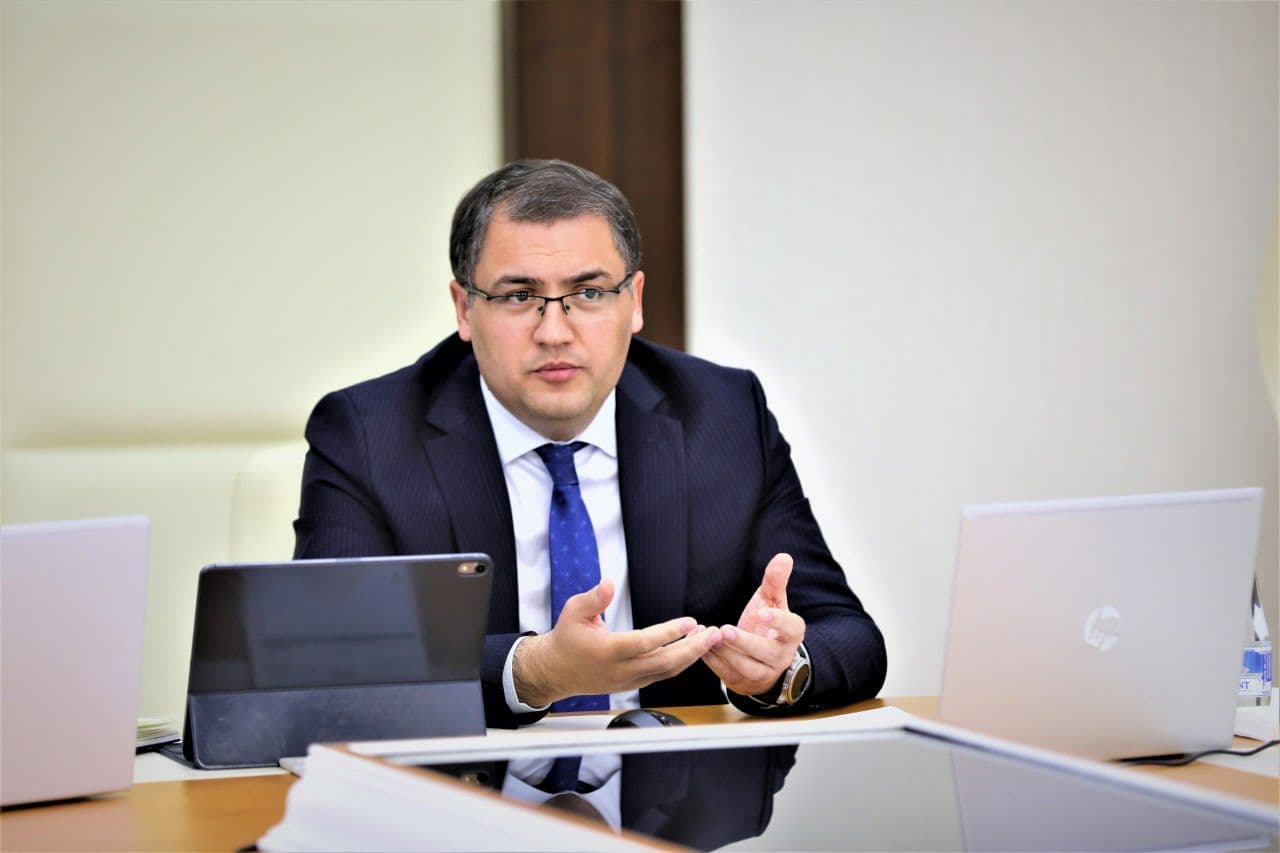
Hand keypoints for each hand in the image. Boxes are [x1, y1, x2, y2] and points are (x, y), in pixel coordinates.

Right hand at [514, 578, 723, 706]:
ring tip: (709, 638)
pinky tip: (692, 648)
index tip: (690, 623)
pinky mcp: (633, 684)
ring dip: (690, 656)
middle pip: (664, 663)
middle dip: (693, 648)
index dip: (669, 633)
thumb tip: (609, 582)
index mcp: (606, 651)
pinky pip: (661, 675)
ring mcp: (628, 681)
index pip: (644, 643)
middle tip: (714, 634)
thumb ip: (594, 598)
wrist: (556, 671)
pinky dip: (680, 662)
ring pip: (666, 672)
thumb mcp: (573, 611)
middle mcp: (620, 670)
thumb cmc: (566, 638)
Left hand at [702, 553, 805, 697]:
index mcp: (791, 634)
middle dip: (745, 642)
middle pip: (767, 653)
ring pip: (746, 668)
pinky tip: (700, 644)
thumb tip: (783, 557)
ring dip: (726, 653)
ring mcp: (763, 673)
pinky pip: (727, 674)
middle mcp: (781, 656)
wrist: (761, 657)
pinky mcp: (743, 682)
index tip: (762, 612)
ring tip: (710, 636)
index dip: (778, 620)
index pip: (791, 628)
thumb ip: (775, 580)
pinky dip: (712, 660)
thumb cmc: (766, 624)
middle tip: (725, 629)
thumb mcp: (772, 601)